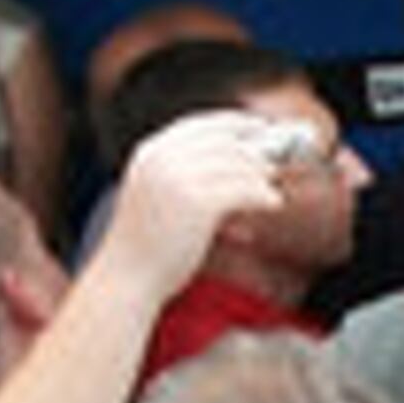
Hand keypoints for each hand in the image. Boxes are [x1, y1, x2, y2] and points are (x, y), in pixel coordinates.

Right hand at [98, 110, 289, 292]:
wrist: (128, 278)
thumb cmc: (149, 246)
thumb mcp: (162, 198)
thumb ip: (192, 177)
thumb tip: (246, 167)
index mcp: (151, 153)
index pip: (200, 124)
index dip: (234, 123)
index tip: (259, 127)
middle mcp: (162, 158)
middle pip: (224, 142)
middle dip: (254, 154)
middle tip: (275, 167)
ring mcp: (178, 177)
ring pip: (238, 165)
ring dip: (261, 178)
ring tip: (273, 192)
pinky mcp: (197, 202)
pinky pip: (244, 189)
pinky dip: (264, 196)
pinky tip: (274, 203)